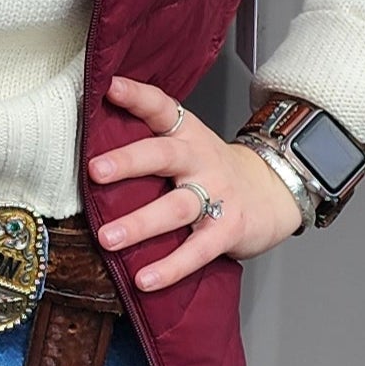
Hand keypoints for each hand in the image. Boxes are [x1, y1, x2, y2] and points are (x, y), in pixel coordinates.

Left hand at [89, 73, 304, 291]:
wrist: (275, 190)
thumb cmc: (215, 171)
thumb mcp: (189, 146)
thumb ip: (150, 146)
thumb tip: (89, 152)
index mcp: (187, 135)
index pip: (161, 108)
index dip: (136, 96)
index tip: (109, 87)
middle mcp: (200, 160)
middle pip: (164, 155)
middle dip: (128, 162)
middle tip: (95, 171)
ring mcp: (217, 194)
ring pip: (176, 207)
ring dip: (140, 223)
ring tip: (108, 238)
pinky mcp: (228, 229)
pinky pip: (196, 250)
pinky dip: (170, 267)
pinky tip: (144, 279)